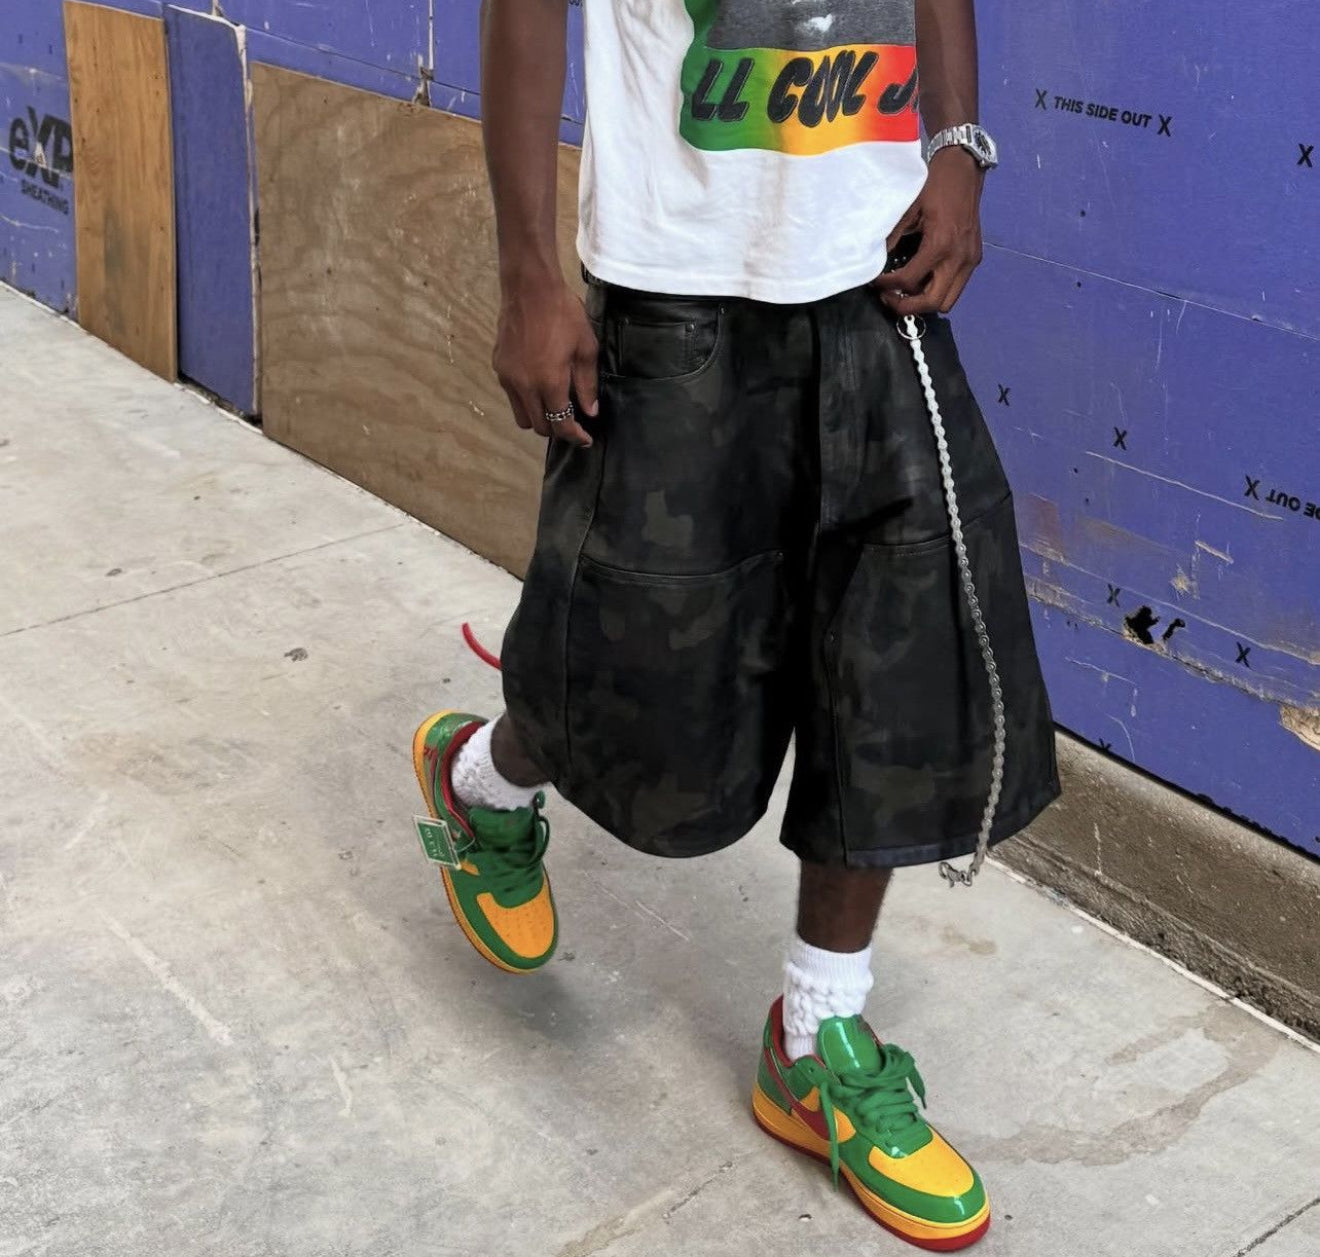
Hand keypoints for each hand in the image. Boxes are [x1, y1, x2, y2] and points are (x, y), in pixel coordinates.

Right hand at [492, 277, 598, 446]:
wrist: (529, 288)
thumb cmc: (563, 314)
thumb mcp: (585, 348)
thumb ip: (587, 384)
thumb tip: (590, 411)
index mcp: (549, 383)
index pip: (561, 425)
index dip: (575, 437)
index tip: (585, 439)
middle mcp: (525, 387)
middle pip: (539, 427)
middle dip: (557, 430)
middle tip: (572, 422)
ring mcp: (508, 378)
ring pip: (522, 416)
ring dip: (539, 418)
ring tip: (553, 407)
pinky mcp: (499, 367)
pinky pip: (512, 396)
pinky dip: (526, 400)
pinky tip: (538, 387)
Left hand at [873, 147, 984, 316]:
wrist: (964, 168)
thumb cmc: (936, 185)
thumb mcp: (908, 209)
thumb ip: (892, 239)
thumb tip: (875, 261)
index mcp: (940, 244)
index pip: (909, 281)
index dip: (888, 286)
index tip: (876, 282)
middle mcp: (958, 257)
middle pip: (933, 303)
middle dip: (907, 306)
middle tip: (889, 297)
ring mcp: (969, 259)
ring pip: (947, 301)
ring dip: (924, 302)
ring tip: (904, 292)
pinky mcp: (973, 258)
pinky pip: (955, 287)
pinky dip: (937, 290)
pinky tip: (921, 279)